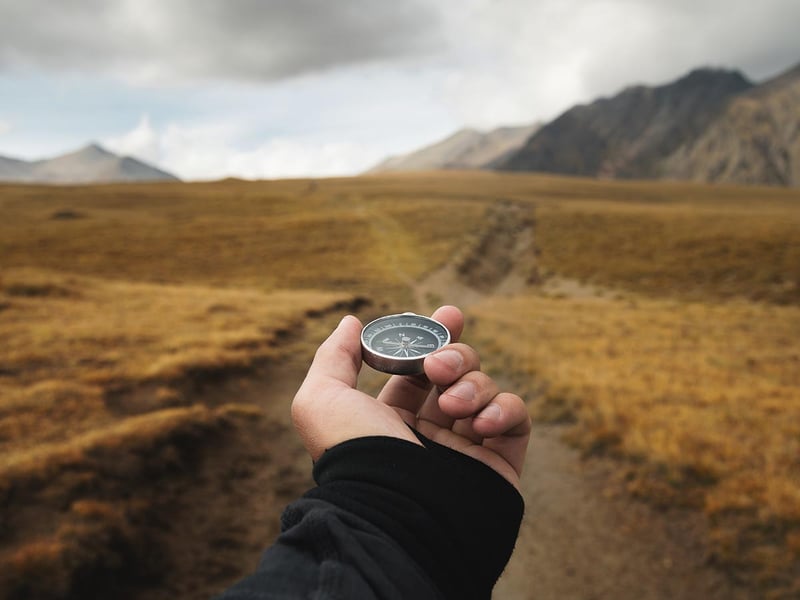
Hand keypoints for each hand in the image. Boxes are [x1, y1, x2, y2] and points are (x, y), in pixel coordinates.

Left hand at [292, 306, 530, 488]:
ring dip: (472, 385)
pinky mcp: (499, 463)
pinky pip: (516, 418)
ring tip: (452, 405)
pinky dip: (504, 408)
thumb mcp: (321, 399)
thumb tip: (351, 322)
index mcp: (390, 419)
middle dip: (454, 355)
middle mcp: (430, 432)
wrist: (395, 516)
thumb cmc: (354, 456)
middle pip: (457, 371)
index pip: (419, 369)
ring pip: (485, 389)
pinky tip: (481, 422)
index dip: (433, 337)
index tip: (447, 314)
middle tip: (438, 365)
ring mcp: (466, 447)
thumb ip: (335, 356)